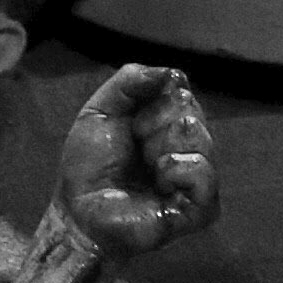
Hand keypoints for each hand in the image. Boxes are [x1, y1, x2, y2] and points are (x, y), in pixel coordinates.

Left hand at [51, 62, 218, 259]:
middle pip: (190, 112)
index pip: (181, 92)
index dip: (152, 103)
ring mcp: (197, 179)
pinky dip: (177, 169)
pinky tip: (160, 180)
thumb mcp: (101, 110)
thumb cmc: (88, 165)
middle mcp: (188, 149)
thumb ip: (130, 81)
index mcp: (168, 126)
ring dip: (161, 146)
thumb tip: (173, 72)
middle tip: (135, 149)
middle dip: (154, 125)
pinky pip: (203, 172)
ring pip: (199, 137)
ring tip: (146, 166)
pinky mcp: (201, 208)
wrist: (79, 210)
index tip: (130, 124)